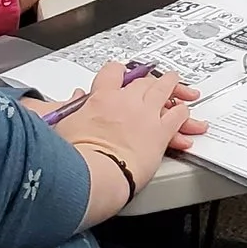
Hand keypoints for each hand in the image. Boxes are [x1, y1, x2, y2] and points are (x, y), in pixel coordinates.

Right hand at [53, 61, 205, 224]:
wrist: (94, 176)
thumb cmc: (73, 158)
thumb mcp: (60, 127)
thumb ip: (66, 110)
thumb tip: (72, 99)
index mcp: (100, 98)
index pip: (112, 72)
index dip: (118, 72)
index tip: (121, 75)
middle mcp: (125, 102)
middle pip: (143, 79)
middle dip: (150, 78)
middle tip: (156, 78)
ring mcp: (145, 114)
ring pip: (165, 90)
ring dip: (173, 86)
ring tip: (178, 85)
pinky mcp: (160, 132)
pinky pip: (178, 115)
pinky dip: (183, 114)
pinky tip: (186, 115)